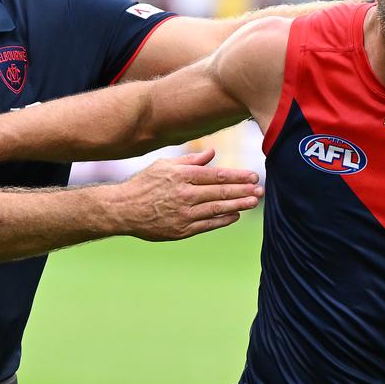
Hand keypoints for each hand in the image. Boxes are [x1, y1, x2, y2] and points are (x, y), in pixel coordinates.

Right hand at [112, 149, 262, 240]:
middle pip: (221, 192)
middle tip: (260, 190)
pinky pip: (207, 225)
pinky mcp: (181, 230)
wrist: (123, 210)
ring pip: (217, 209)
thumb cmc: (144, 184)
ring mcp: (183, 214)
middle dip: (243, 190)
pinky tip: (235, 215)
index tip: (253, 176)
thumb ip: (190, 160)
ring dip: (238, 205)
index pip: (217, 175)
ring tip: (253, 201)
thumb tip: (212, 153)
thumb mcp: (164, 165)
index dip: (238, 176)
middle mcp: (184, 194)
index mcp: (181, 175)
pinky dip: (223, 220)